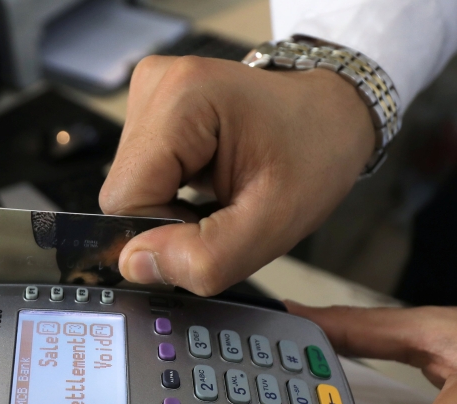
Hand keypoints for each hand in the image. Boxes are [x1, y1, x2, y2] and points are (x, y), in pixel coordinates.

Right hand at [100, 55, 374, 295]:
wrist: (332, 117)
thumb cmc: (315, 154)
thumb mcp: (274, 223)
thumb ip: (206, 256)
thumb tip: (134, 265)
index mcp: (182, 98)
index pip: (125, 199)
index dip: (163, 233)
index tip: (216, 228)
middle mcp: (155, 85)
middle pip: (124, 193)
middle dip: (170, 221)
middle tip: (226, 212)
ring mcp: (150, 92)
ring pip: (130, 188)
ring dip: (172, 209)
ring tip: (223, 192)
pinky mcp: (151, 108)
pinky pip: (141, 176)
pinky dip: (172, 194)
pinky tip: (209, 181)